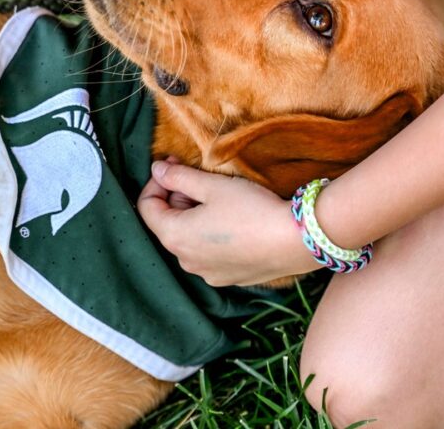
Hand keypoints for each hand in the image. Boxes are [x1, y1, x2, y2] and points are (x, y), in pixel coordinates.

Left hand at [137, 159, 318, 285]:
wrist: (297, 240)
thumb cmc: (252, 210)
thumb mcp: (212, 185)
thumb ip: (178, 177)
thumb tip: (157, 170)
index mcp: (174, 237)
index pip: (146, 207)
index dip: (156, 182)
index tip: (173, 166)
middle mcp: (186, 261)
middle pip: (168, 223)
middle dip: (177, 197)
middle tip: (199, 177)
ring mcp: (207, 274)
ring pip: (189, 239)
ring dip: (194, 216)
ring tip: (219, 198)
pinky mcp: (229, 278)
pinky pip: (209, 253)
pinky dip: (212, 235)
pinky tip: (234, 221)